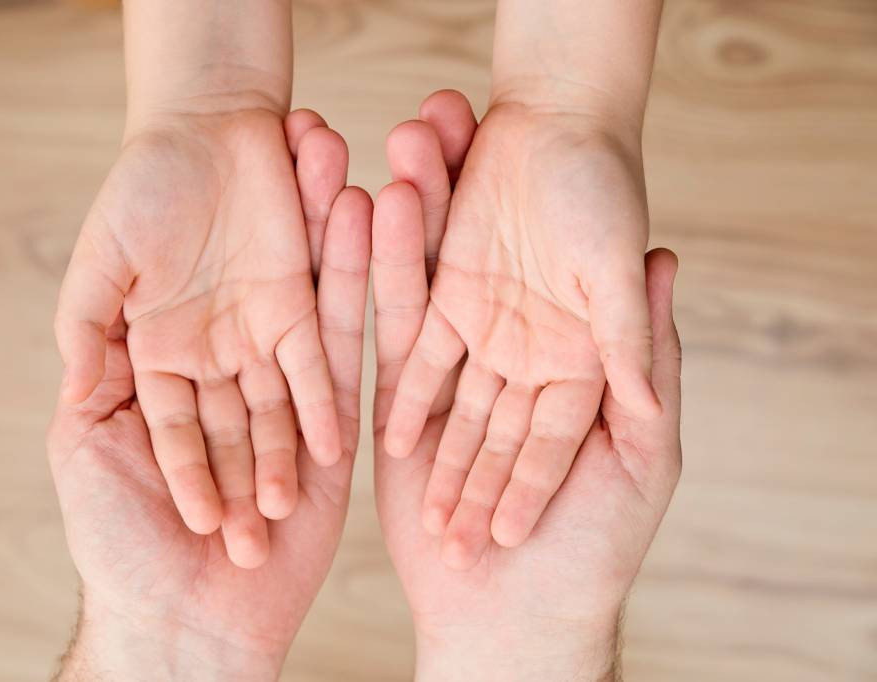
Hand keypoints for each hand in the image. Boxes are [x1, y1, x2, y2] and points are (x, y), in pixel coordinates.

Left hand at [47, 113, 371, 680]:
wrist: (187, 626)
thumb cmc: (118, 545)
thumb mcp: (83, 450)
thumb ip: (96, 376)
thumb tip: (102, 309)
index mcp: (169, 372)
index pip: (206, 273)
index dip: (223, 220)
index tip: (253, 150)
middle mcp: (231, 374)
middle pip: (267, 277)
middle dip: (292, 211)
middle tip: (317, 137)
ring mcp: (282, 399)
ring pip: (314, 305)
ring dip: (335, 241)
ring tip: (357, 170)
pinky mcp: (330, 431)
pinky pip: (347, 362)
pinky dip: (362, 303)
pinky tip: (380, 242)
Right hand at [372, 112, 680, 678]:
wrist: (518, 619)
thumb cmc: (595, 545)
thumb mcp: (646, 446)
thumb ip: (649, 355)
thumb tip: (665, 257)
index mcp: (564, 362)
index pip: (537, 261)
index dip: (519, 198)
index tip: (500, 130)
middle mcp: (505, 358)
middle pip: (474, 259)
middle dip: (452, 191)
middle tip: (430, 117)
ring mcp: (450, 381)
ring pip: (426, 285)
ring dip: (409, 221)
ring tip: (392, 152)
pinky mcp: (399, 410)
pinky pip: (389, 340)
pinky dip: (376, 283)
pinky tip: (359, 222)